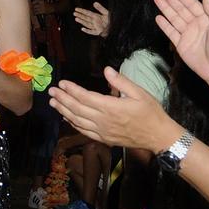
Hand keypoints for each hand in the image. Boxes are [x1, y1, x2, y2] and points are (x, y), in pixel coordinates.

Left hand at [50, 68, 177, 151]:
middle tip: (51, 91)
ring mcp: (102, 131)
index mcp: (111, 107)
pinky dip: (73, 124)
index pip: (85, 97)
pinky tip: (66, 118)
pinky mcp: (104, 139)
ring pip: (77, 121)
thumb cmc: (151, 113)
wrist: (158, 136)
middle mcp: (103, 120)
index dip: (72, 90)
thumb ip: (121, 82)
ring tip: (53, 103)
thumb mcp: (140, 93)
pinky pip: (84, 131)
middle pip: (77, 108)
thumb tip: (107, 69)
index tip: (62, 83)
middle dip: (62, 99)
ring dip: (63, 111)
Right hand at [74, 2, 109, 37]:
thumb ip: (100, 8)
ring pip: (87, 24)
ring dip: (82, 21)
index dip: (82, 11)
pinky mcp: (98, 32)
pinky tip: (82, 29)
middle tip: (74, 13)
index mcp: (96, 16)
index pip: (87, 13)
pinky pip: (92, 32)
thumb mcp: (106, 13)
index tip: (76, 9)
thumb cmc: (112, 20)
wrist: (115, 27)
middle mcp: (95, 21)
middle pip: (86, 18)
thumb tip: (94, 2)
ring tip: (76, 18)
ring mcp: (96, 27)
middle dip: (80, 15)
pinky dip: (87, 31)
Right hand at [153, 0, 208, 84]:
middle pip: (180, 9)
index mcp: (205, 19)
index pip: (191, 4)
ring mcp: (187, 34)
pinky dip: (164, 25)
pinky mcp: (181, 44)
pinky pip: (171, 32)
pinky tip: (158, 17)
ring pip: (174, 18)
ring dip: (165, 8)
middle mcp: (195, 24)